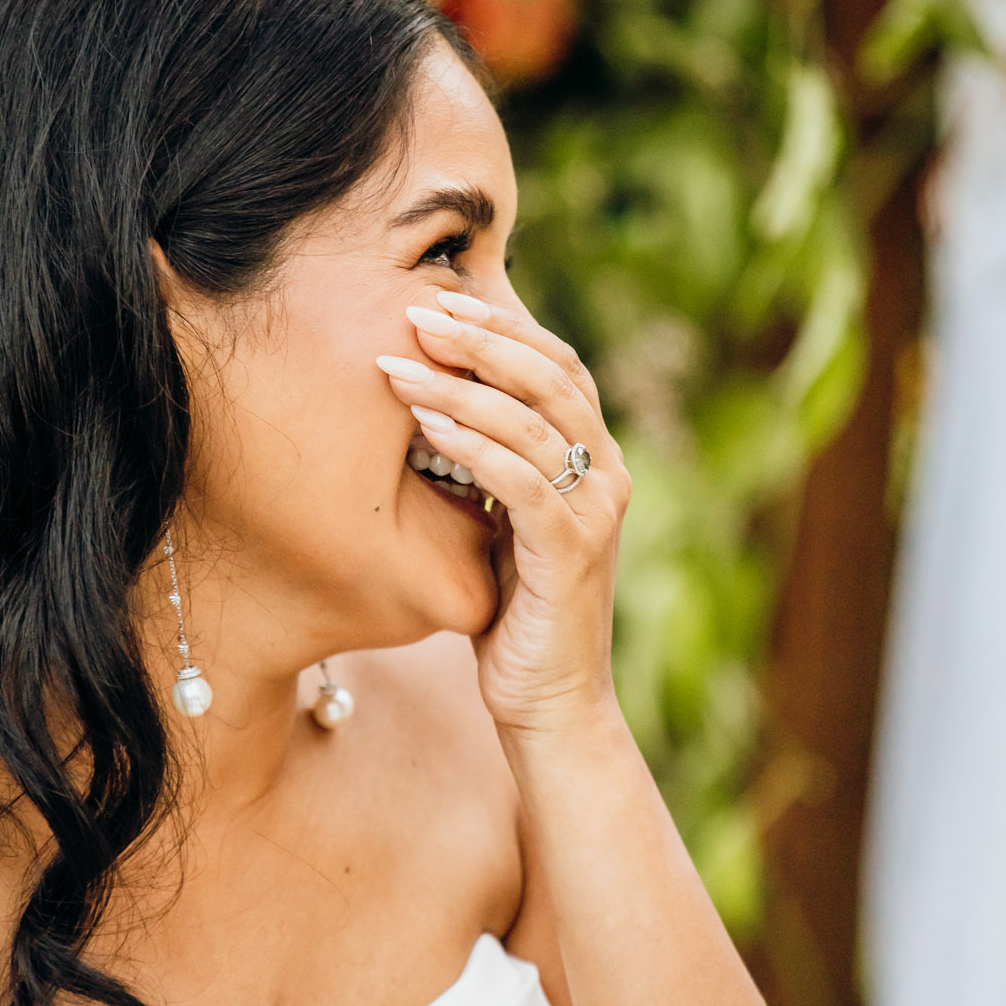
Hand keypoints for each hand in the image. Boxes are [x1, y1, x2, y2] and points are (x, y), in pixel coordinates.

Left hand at [376, 289, 630, 734]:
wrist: (548, 704)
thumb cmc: (513, 612)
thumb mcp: (499, 522)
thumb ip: (487, 465)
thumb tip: (430, 400)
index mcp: (594, 458)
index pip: (556, 365)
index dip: (501, 326)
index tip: (436, 301)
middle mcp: (607, 474)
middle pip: (550, 375)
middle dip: (479, 337)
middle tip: (415, 312)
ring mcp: (596, 513)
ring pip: (531, 421)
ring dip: (459, 387)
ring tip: (399, 366)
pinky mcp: (572, 553)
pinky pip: (521, 482)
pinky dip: (472, 447)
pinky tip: (425, 427)